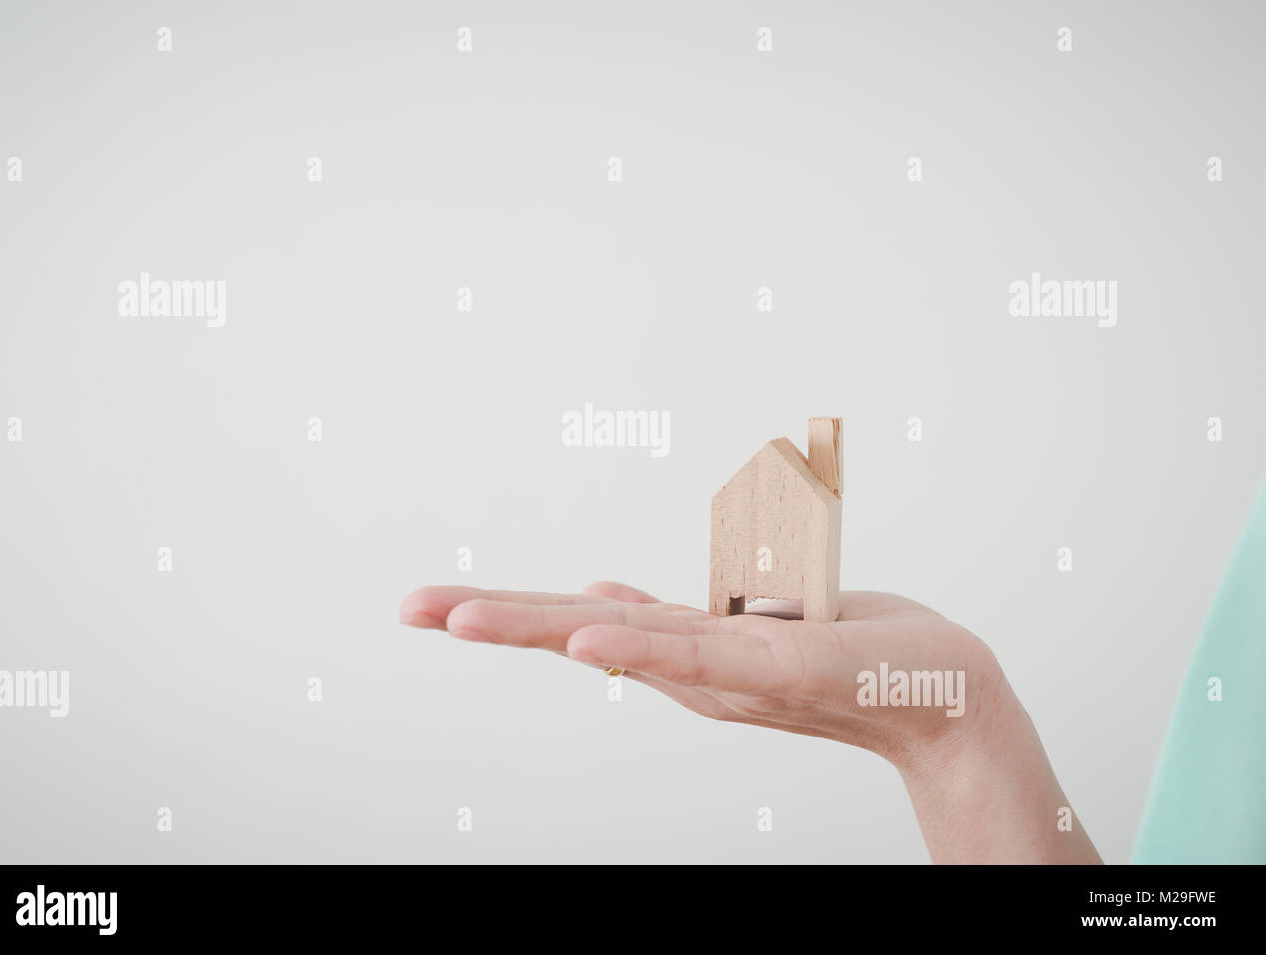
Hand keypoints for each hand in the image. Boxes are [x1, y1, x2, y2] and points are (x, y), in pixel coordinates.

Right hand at [400, 582, 1101, 863]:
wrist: (948, 701)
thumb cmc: (852, 655)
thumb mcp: (746, 628)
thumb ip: (667, 617)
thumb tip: (591, 590)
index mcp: (683, 650)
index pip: (580, 624)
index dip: (508, 611)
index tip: (436, 601)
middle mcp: (694, 669)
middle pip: (579, 634)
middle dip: (495, 619)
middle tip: (412, 606)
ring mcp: (733, 675)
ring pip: (625, 643)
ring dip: (541, 627)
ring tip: (465, 615)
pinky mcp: (785, 672)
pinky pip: (705, 655)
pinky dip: (642, 646)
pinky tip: (587, 633)